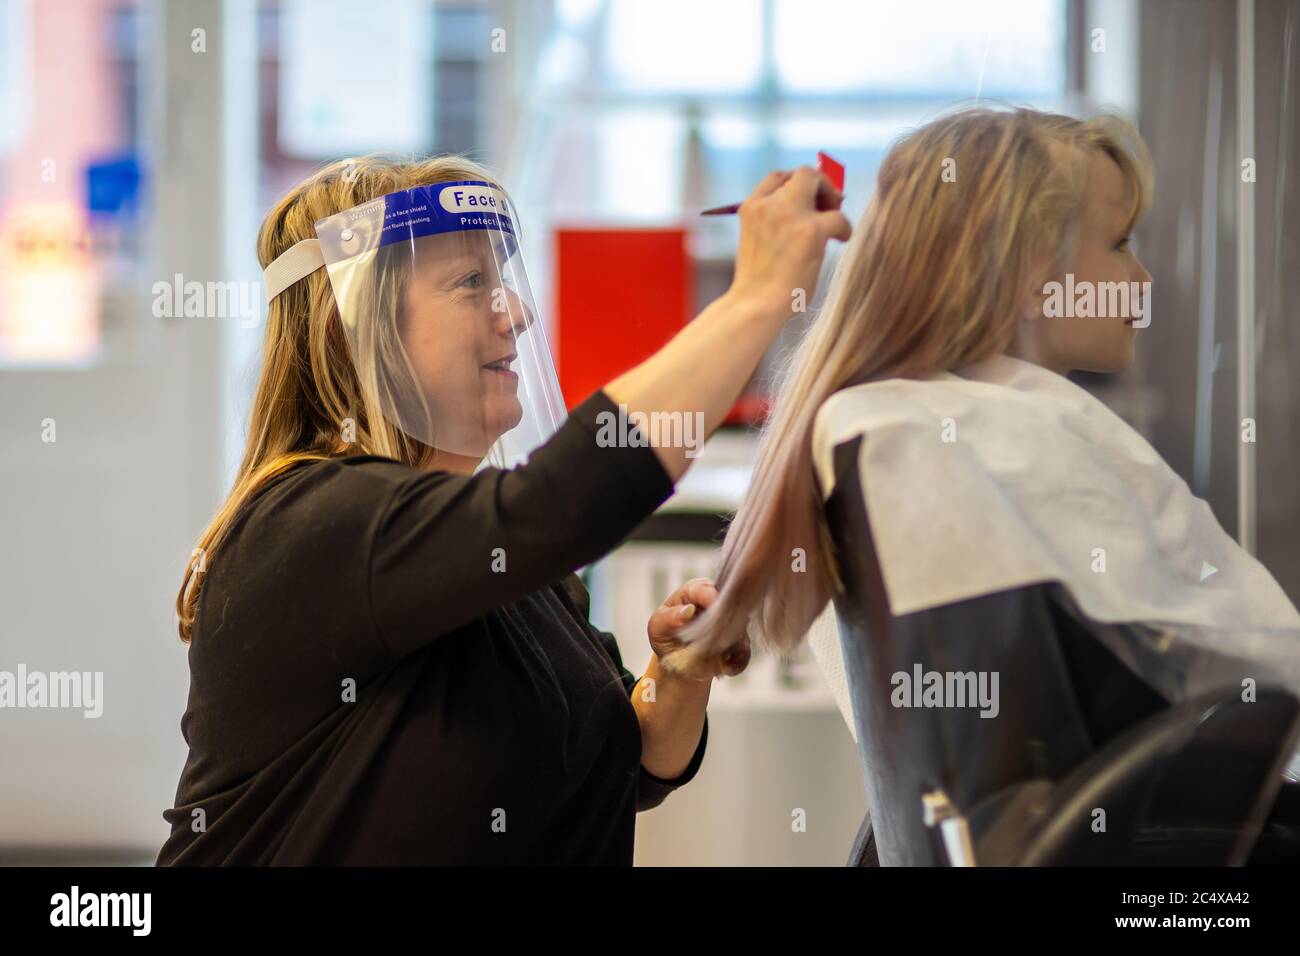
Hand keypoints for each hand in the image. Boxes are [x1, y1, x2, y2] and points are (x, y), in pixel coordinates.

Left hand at [647, 578, 750, 678]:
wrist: (677, 663)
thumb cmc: (666, 637)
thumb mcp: (657, 627)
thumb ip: (668, 617)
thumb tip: (688, 610)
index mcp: (695, 591)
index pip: (705, 588)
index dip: (710, 597)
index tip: (712, 608)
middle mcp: (717, 603)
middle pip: (730, 604)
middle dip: (724, 622)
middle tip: (715, 638)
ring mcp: (732, 623)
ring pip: (741, 629)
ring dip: (731, 644)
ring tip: (715, 657)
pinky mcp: (740, 644)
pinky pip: (744, 652)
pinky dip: (736, 662)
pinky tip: (725, 668)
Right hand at [727, 166, 852, 321]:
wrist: (755, 304)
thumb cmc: (758, 284)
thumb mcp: (759, 241)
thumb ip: (777, 222)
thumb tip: (812, 213)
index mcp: (751, 207)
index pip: (777, 178)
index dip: (796, 184)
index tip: (808, 199)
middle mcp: (768, 204)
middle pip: (801, 173)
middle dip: (820, 184)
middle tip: (829, 205)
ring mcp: (788, 214)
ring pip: (818, 182)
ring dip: (831, 199)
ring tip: (834, 224)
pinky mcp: (810, 230)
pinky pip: (838, 218)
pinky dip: (844, 228)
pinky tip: (842, 239)